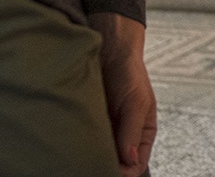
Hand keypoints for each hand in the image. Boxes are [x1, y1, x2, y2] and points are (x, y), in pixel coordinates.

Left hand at [91, 13, 158, 176]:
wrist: (108, 50)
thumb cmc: (129, 73)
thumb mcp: (137, 102)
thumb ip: (133, 131)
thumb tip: (129, 160)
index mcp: (142, 134)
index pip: (136, 163)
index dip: (125, 173)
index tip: (112, 173)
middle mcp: (123, 136)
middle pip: (116, 163)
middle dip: (105, 167)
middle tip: (90, 167)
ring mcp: (104, 131)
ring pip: (97, 153)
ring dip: (89, 156)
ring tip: (80, 155)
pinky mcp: (86, 123)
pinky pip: (82, 141)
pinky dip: (77, 145)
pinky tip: (72, 144)